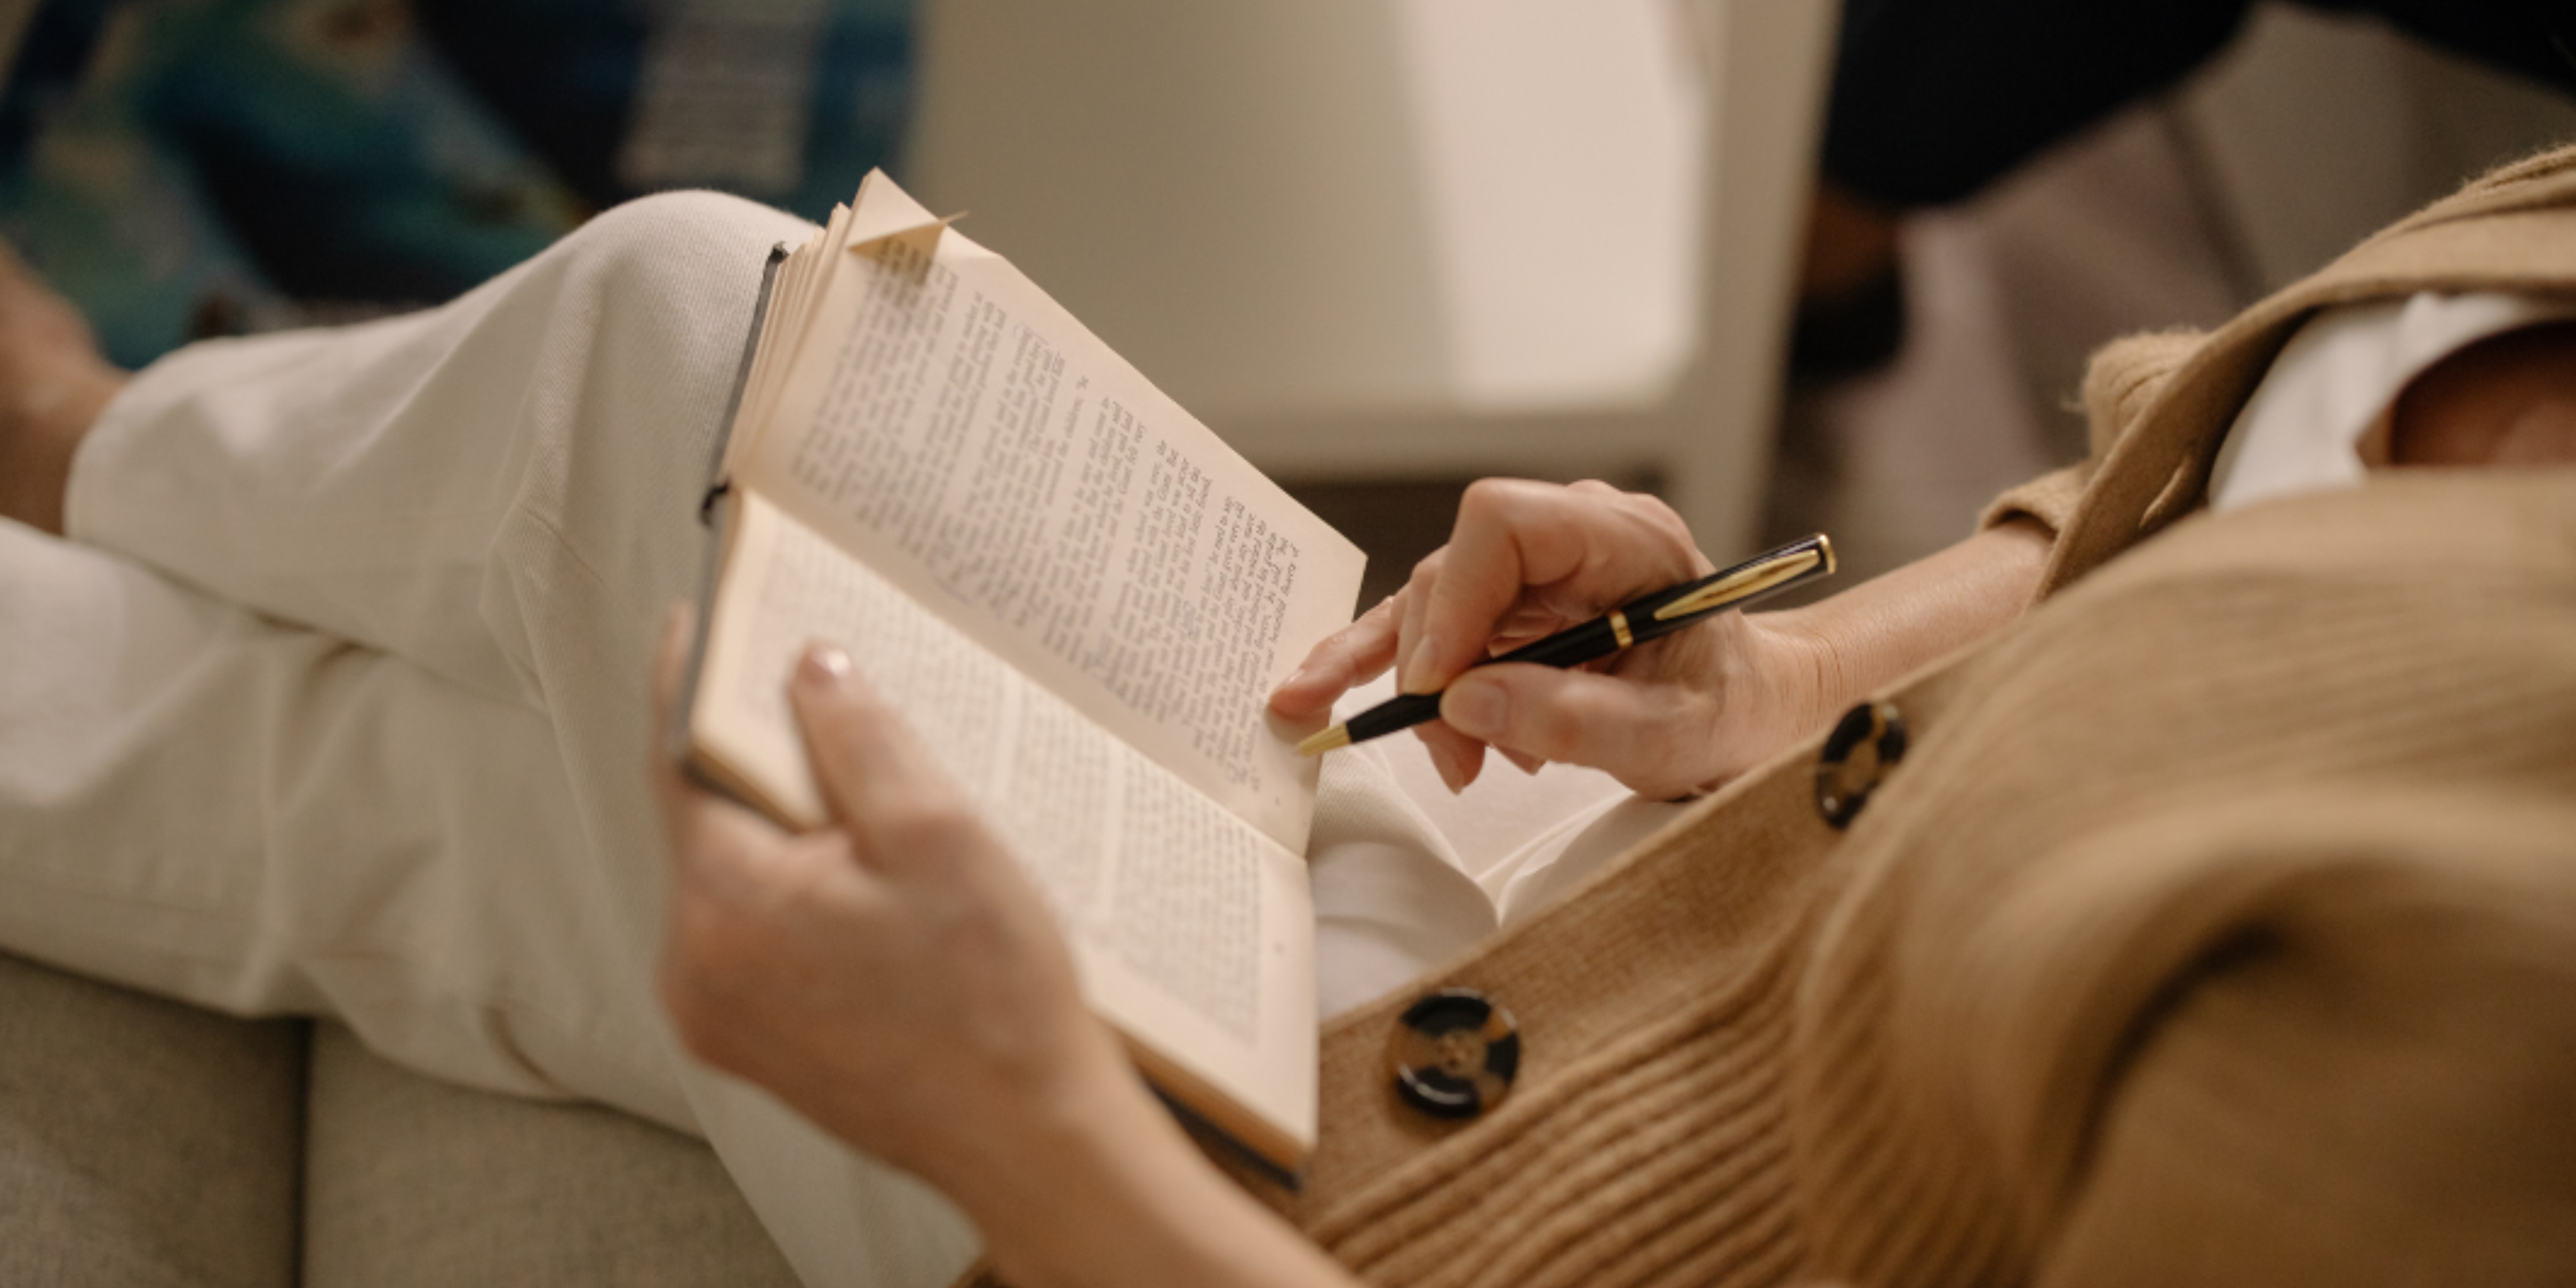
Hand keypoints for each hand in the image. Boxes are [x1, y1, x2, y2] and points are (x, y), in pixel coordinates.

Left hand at [649, 611, 1142, 1193]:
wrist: (1030, 1138)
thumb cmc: (995, 1003)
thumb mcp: (938, 836)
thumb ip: (860, 740)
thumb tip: (811, 672)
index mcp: (727, 904)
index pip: (677, 760)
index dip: (691, 682)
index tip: (697, 625)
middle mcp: (695, 966)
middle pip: (706, 822)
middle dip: (765, 766)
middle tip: (833, 719)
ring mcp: (718, 1015)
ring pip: (733, 882)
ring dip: (789, 840)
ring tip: (878, 827)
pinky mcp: (752, 1046)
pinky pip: (753, 939)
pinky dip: (797, 900)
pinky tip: (873, 899)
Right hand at [1270, 480, 1834, 799]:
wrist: (1757, 709)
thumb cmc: (1732, 709)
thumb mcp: (1675, 734)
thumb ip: (1576, 720)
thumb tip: (1465, 703)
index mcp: (1624, 538)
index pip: (1502, 525)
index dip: (1455, 598)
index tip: (1442, 684)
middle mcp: (1571, 536)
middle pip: (1456, 571)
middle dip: (1434, 664)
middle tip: (1455, 754)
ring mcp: (1535, 570)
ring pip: (1432, 603)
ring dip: (1417, 683)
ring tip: (1446, 762)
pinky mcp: (1509, 608)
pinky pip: (1430, 625)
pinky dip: (1383, 665)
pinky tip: (1322, 694)